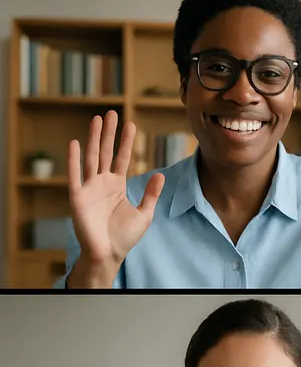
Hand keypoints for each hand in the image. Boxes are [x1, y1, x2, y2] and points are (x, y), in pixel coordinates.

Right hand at [68, 111, 164, 265]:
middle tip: (112, 113)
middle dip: (109, 134)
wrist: (109, 253)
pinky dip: (74, 160)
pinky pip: (75, 175)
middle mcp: (102, 183)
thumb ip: (151, 194)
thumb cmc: (125, 236)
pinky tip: (75, 143)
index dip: (126, 142)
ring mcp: (89, 188)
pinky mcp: (78, 197)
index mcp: (117, 186)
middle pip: (106, 153)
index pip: (122, 159)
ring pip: (92, 158)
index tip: (131, 125)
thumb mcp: (144, 214)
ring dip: (94, 139)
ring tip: (97, 120)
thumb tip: (160, 174)